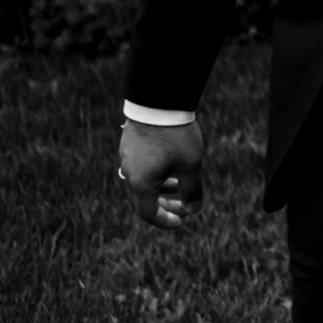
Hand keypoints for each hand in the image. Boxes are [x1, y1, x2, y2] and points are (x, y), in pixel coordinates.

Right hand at [118, 118, 204, 234]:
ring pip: (145, 179)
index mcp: (141, 183)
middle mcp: (130, 172)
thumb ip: (192, 189)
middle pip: (146, 197)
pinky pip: (143, 165)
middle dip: (167, 204)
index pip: (148, 213)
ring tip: (182, 183)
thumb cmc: (175, 135)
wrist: (158, 100)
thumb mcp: (190, 164)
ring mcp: (128, 156)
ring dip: (164, 186)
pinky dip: (158, 171)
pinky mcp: (130, 142)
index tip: (181, 221)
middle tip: (186, 206)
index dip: (165, 220)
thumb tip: (194, 210)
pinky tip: (173, 162)